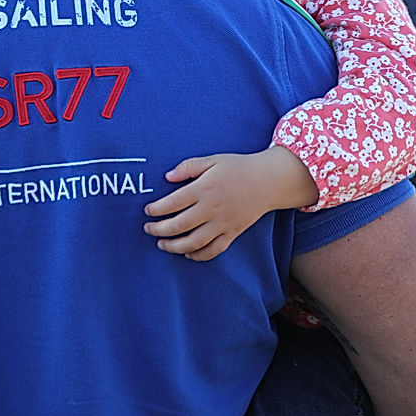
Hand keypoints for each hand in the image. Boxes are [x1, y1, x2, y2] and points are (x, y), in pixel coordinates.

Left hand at [143, 153, 273, 260]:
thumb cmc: (238, 167)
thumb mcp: (212, 160)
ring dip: (174, 246)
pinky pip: (214, 250)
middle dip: (159, 230)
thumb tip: (167, 177)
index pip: (172, 203)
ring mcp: (222, 223)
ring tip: (162, 244)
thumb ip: (188, 167)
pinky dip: (199, 255)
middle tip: (148, 229)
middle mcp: (211, 209)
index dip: (156, 209)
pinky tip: (188, 254)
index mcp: (204, 189)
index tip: (147, 211)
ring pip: (194, 242)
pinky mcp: (233, 233)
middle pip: (179, 225)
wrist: (268, 181)